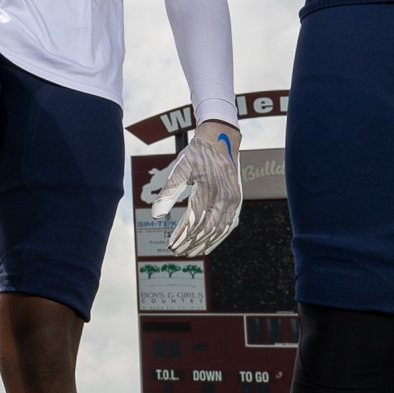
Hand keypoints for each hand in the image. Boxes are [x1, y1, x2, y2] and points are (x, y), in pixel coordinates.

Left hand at [140, 117, 244, 256]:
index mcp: (208, 189)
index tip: (170, 245)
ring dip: (205, 244)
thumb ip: (168, 192)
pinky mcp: (237, 202)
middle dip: (191, 243)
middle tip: (176, 251)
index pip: (193, 221)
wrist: (220, 140)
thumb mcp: (179, 169)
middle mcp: (224, 197)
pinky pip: (229, 225)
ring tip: (189, 252)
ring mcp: (233, 200)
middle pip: (207, 229)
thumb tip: (156, 217)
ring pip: (220, 230)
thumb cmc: (196, 154)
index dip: (182, 236)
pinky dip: (218, 238)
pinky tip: (207, 245)